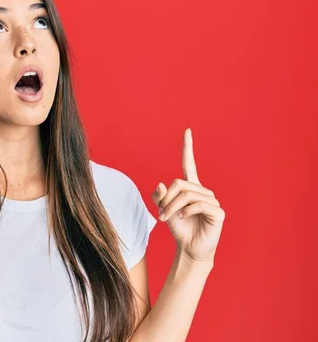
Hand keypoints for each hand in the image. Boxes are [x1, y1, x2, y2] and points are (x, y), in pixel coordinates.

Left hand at [151, 128, 224, 263]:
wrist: (189, 248)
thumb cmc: (179, 228)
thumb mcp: (164, 211)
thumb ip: (160, 197)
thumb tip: (161, 184)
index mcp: (191, 188)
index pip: (189, 164)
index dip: (187, 148)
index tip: (187, 131)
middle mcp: (203, 191)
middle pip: (180, 184)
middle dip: (167, 199)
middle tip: (160, 214)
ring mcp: (212, 201)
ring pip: (187, 194)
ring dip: (172, 207)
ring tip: (166, 218)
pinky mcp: (218, 212)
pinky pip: (198, 204)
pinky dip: (186, 211)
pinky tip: (182, 218)